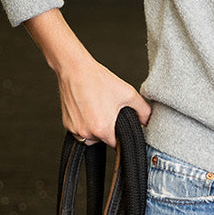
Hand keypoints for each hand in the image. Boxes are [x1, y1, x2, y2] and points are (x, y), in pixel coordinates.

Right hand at [26, 8, 150, 145]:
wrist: (75, 70)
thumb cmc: (98, 80)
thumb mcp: (128, 93)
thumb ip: (143, 110)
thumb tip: (147, 121)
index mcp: (102, 129)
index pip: (116, 144)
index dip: (120, 136)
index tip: (120, 126)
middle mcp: (86, 132)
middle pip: (103, 140)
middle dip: (107, 129)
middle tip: (108, 112)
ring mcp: (74, 129)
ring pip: (90, 136)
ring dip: (95, 128)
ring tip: (98, 109)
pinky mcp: (66, 124)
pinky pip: (79, 130)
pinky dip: (85, 123)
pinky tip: (88, 109)